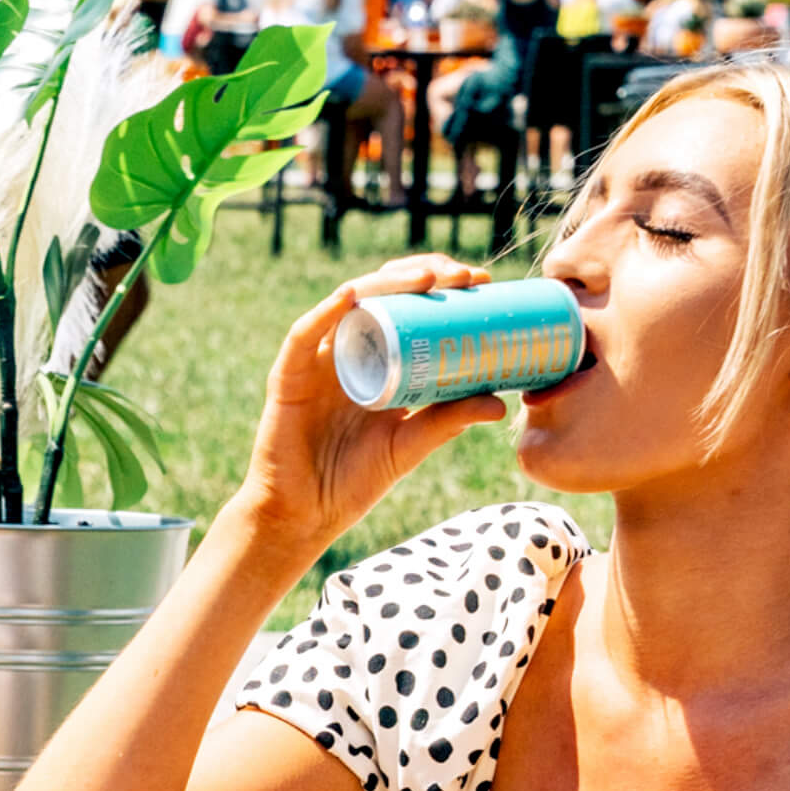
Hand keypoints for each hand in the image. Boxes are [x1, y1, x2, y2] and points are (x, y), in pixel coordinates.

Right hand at [230, 255, 508, 566]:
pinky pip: (304, 334)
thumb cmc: (353, 483)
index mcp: (377, 362)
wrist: (304, 516)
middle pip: (383, 295)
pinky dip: (327, 310)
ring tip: (427, 276)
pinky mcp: (288, 376)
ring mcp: (317, 361)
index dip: (443, 288)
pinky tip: (353, 294)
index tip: (482, 283)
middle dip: (424, 274)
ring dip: (386, 282)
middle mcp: (347, 352)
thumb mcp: (409, 446)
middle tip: (464, 275)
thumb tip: (500, 404)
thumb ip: (447, 422)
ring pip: (348, 303)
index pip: (409, 308)